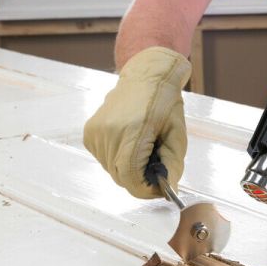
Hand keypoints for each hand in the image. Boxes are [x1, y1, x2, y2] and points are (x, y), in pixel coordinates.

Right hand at [84, 47, 190, 197]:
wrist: (146, 76)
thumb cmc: (165, 103)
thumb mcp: (177, 134)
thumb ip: (173, 164)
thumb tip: (168, 189)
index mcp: (133, 131)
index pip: (130, 177)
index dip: (144, 189)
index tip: (159, 189)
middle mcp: (109, 132)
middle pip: (120, 177)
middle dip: (139, 181)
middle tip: (156, 171)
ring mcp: (95, 132)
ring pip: (111, 170)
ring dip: (128, 170)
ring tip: (145, 151)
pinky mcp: (89, 132)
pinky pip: (104, 159)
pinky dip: (118, 160)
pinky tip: (131, 144)